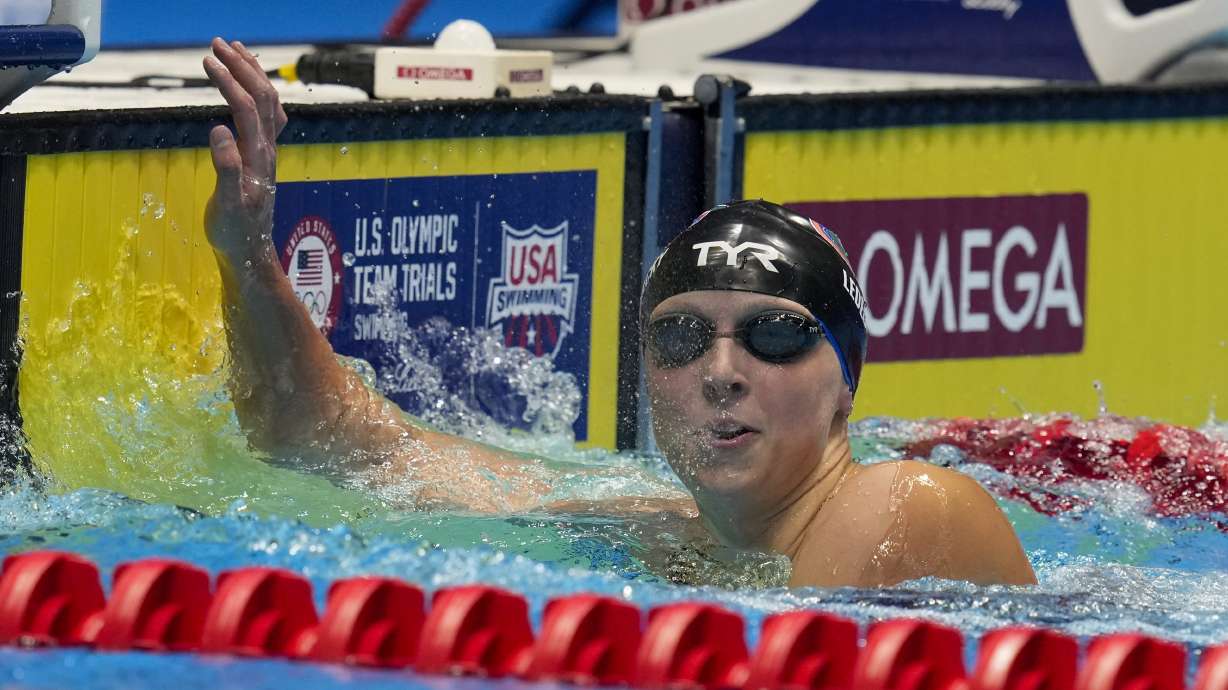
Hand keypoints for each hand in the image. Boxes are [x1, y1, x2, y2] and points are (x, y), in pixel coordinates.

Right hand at [202, 37, 287, 262]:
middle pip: (263, 97)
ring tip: (234, 51)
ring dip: (252, 74)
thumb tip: (219, 130)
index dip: (229, 81)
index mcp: (258, 156)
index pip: (247, 108)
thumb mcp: (226, 204)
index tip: (207, 60)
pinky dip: (258, 92)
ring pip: (269, 103)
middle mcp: (268, 149)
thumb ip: (225, 168)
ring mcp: (267, 152)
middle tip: (217, 43)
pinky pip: (268, 116)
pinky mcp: (262, 157)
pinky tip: (250, 87)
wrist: (249, 250)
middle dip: (242, 67)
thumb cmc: (234, 231)